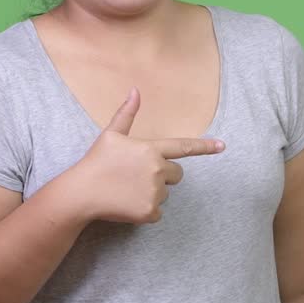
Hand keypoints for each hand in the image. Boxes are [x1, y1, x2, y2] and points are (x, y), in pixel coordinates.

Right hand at [70, 88, 224, 223]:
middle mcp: (157, 169)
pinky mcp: (149, 211)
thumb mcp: (111, 135)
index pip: (183, 147)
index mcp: (151, 149)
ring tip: (126, 189)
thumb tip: (135, 90)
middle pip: (177, 175)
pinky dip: (145, 211)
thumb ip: (127, 113)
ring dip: (151, 193)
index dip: (204, 147)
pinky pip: (157, 212)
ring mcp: (154, 191)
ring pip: (164, 194)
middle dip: (163, 176)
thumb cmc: (96, 162)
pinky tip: (127, 204)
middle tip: (136, 176)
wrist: (81, 193)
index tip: (222, 146)